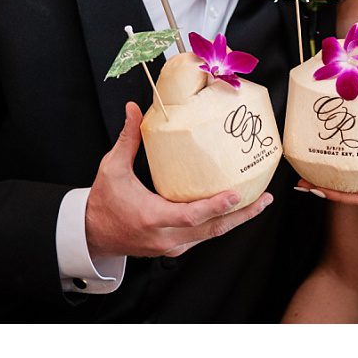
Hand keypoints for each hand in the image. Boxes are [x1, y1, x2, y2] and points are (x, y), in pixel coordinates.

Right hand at [84, 102, 272, 257]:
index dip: (215, 206)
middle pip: (212, 229)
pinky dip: (220, 224)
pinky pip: (203, 237)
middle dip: (242, 215)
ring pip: (211, 235)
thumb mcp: (112, 168)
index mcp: (151, 217)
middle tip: (264, 198)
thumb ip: (127, 139)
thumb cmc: (103, 201)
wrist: (92, 234)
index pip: (191, 216)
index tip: (236, 194)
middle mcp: (165, 237)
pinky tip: (235, 211)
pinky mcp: (174, 248)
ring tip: (259, 203)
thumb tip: (133, 108)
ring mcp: (171, 246)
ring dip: (237, 220)